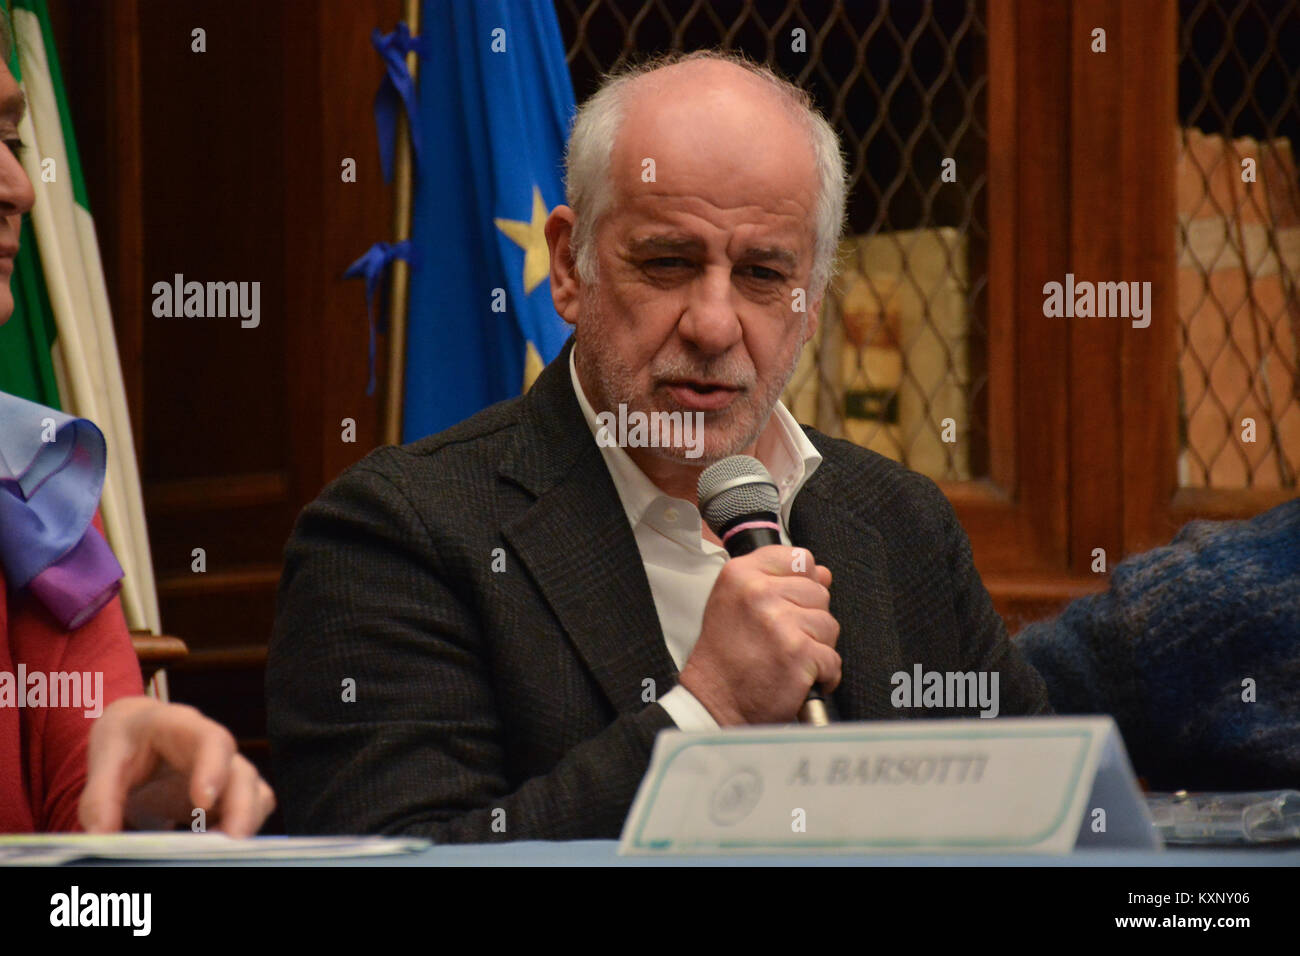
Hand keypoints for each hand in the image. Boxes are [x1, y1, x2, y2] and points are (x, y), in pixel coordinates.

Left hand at [79, 696, 274, 836]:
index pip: (211, 740)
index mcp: (183, 728)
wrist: (138, 736)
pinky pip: (251, 813)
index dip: (214, 769)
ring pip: (257, 795)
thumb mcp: (104, 760)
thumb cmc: (125, 742)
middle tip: (227, 843)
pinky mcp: (230, 796)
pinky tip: (211, 850)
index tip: (204, 802)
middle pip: (243, 773)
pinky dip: (239, 832)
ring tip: (215, 852)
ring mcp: (227, 772)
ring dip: (244, 824)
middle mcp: (216, 749)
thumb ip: (100, 798)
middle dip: (241, 809)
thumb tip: (100, 839)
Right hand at [679, 546, 839, 724]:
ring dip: (816, 646)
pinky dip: (822, 674)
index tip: (788, 602)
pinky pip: (832, 658)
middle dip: (809, 619)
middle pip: (819, 593)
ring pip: (829, 625)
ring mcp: (780, 622)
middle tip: (781, 639)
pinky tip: (796, 676)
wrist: (713, 702)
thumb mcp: (734, 602)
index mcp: (740, 574)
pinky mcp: (798, 653)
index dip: (802, 582)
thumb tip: (822, 574)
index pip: (799, 559)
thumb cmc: (724, 657)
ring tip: (787, 657)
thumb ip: (775, 580)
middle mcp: (758, 592)